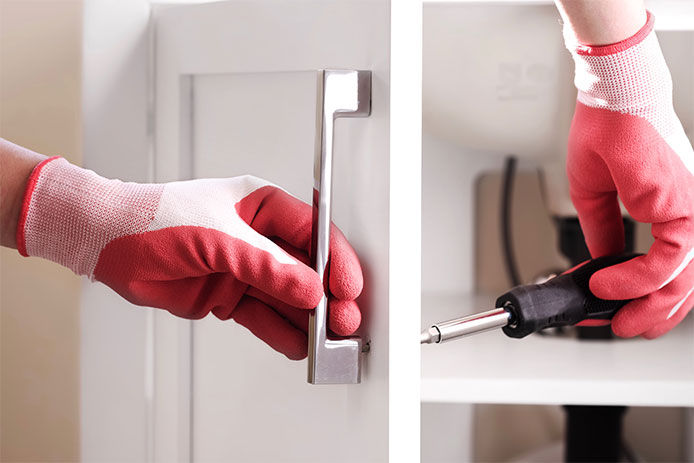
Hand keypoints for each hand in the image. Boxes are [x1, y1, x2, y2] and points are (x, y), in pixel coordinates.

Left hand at [17, 157, 362, 358]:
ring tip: (325, 340)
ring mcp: (245, 268)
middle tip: (344, 320)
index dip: (336, 259)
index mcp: (261, 206)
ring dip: (307, 318)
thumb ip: (267, 266)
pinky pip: (263, 316)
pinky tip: (298, 344)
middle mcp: (258, 238)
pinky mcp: (229, 296)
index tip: (349, 285)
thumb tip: (309, 288)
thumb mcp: (218, 237)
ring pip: (287, 296)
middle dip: (327, 295)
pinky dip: (280, 332)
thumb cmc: (155, 219)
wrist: (108, 243)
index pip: (313, 232)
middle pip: (306, 269)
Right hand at [564, 12, 693, 337]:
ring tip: (614, 319)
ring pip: (683, 281)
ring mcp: (691, 211)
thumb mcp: (596, 196)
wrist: (611, 98)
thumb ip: (604, 232)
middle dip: (650, 315)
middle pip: (684, 284)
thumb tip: (603, 261)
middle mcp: (688, 213)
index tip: (608, 306)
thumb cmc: (606, 131)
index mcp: (672, 209)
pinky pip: (668, 262)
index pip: (668, 267)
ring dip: (646, 307)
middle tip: (620, 326)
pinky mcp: (683, 208)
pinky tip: (607, 284)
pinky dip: (635, 281)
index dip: (638, 294)